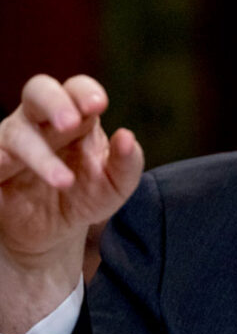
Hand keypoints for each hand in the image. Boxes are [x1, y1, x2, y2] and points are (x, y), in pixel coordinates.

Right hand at [0, 74, 142, 333]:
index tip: (99, 105)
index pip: (77, 90)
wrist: (47, 242)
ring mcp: (10, 147)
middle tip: (74, 123)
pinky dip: (3, 166)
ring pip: (11, 130)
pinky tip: (13, 179)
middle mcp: (39, 127)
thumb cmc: (85, 203)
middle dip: (53, 102)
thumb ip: (126, 165)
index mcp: (75, 123)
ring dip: (34, 150)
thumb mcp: (112, 190)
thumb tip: (128, 135)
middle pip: (37, 91)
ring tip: (63, 182)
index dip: (83, 91)